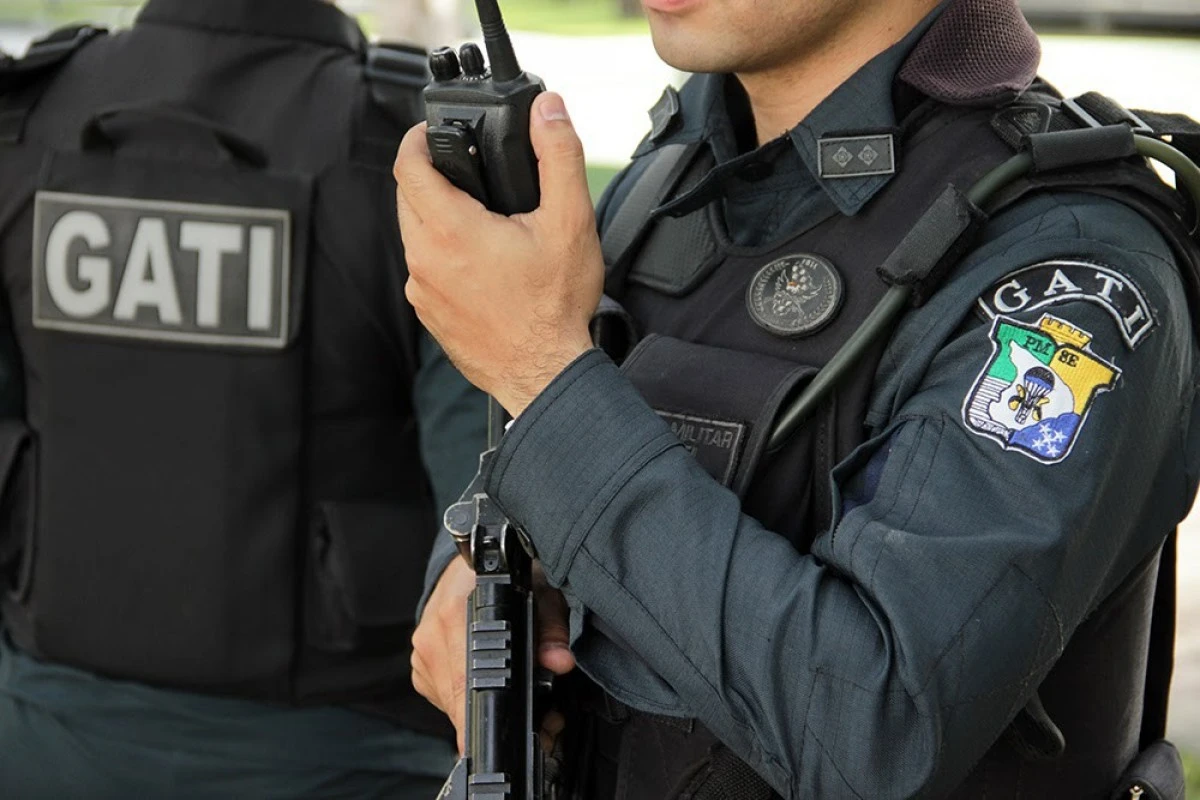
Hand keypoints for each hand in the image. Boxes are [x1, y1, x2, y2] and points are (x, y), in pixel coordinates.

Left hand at [394, 92, 603, 417]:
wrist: (545, 374)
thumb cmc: (554, 308)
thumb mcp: (570, 221)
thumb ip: (558, 156)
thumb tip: (548, 110)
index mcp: (450, 229)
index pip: (408, 164)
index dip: (418, 139)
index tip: (434, 132)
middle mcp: (425, 259)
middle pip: (408, 197)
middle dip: (431, 176)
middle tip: (466, 171)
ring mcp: (422, 290)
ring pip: (414, 234)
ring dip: (436, 217)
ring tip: (478, 216)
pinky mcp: (428, 314)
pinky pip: (424, 269)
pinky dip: (443, 254)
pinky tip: (480, 262)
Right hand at [411, 557, 576, 753]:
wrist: (475, 562)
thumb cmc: (511, 574)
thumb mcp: (543, 593)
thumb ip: (552, 629)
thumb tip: (559, 662)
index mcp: (456, 613)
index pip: (465, 680)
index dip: (492, 710)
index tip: (519, 729)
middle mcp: (432, 635)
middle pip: (462, 700)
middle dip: (502, 716)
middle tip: (543, 718)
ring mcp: (422, 653)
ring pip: (454, 704)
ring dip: (486, 708)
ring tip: (521, 697)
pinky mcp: (421, 667)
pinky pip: (446, 696)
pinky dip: (470, 697)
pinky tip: (492, 684)